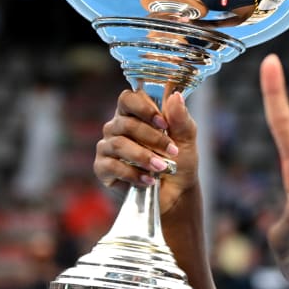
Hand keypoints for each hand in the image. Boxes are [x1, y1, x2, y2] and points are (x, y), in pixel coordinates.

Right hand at [93, 88, 198, 214]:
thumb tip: (176, 96)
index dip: (143, 108)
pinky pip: (112, 166)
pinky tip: (149, 180)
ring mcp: (107, 147)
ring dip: (144, 156)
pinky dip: (133, 174)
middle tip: (172, 151)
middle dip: (152, 138)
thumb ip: (181, 118)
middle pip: (126, 123)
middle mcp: (117, 127)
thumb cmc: (179, 161)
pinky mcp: (102, 168)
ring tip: (162, 168)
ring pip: (119, 144)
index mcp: (134, 114)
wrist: (176, 192)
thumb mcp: (186, 139)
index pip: (128, 99)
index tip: (163, 123)